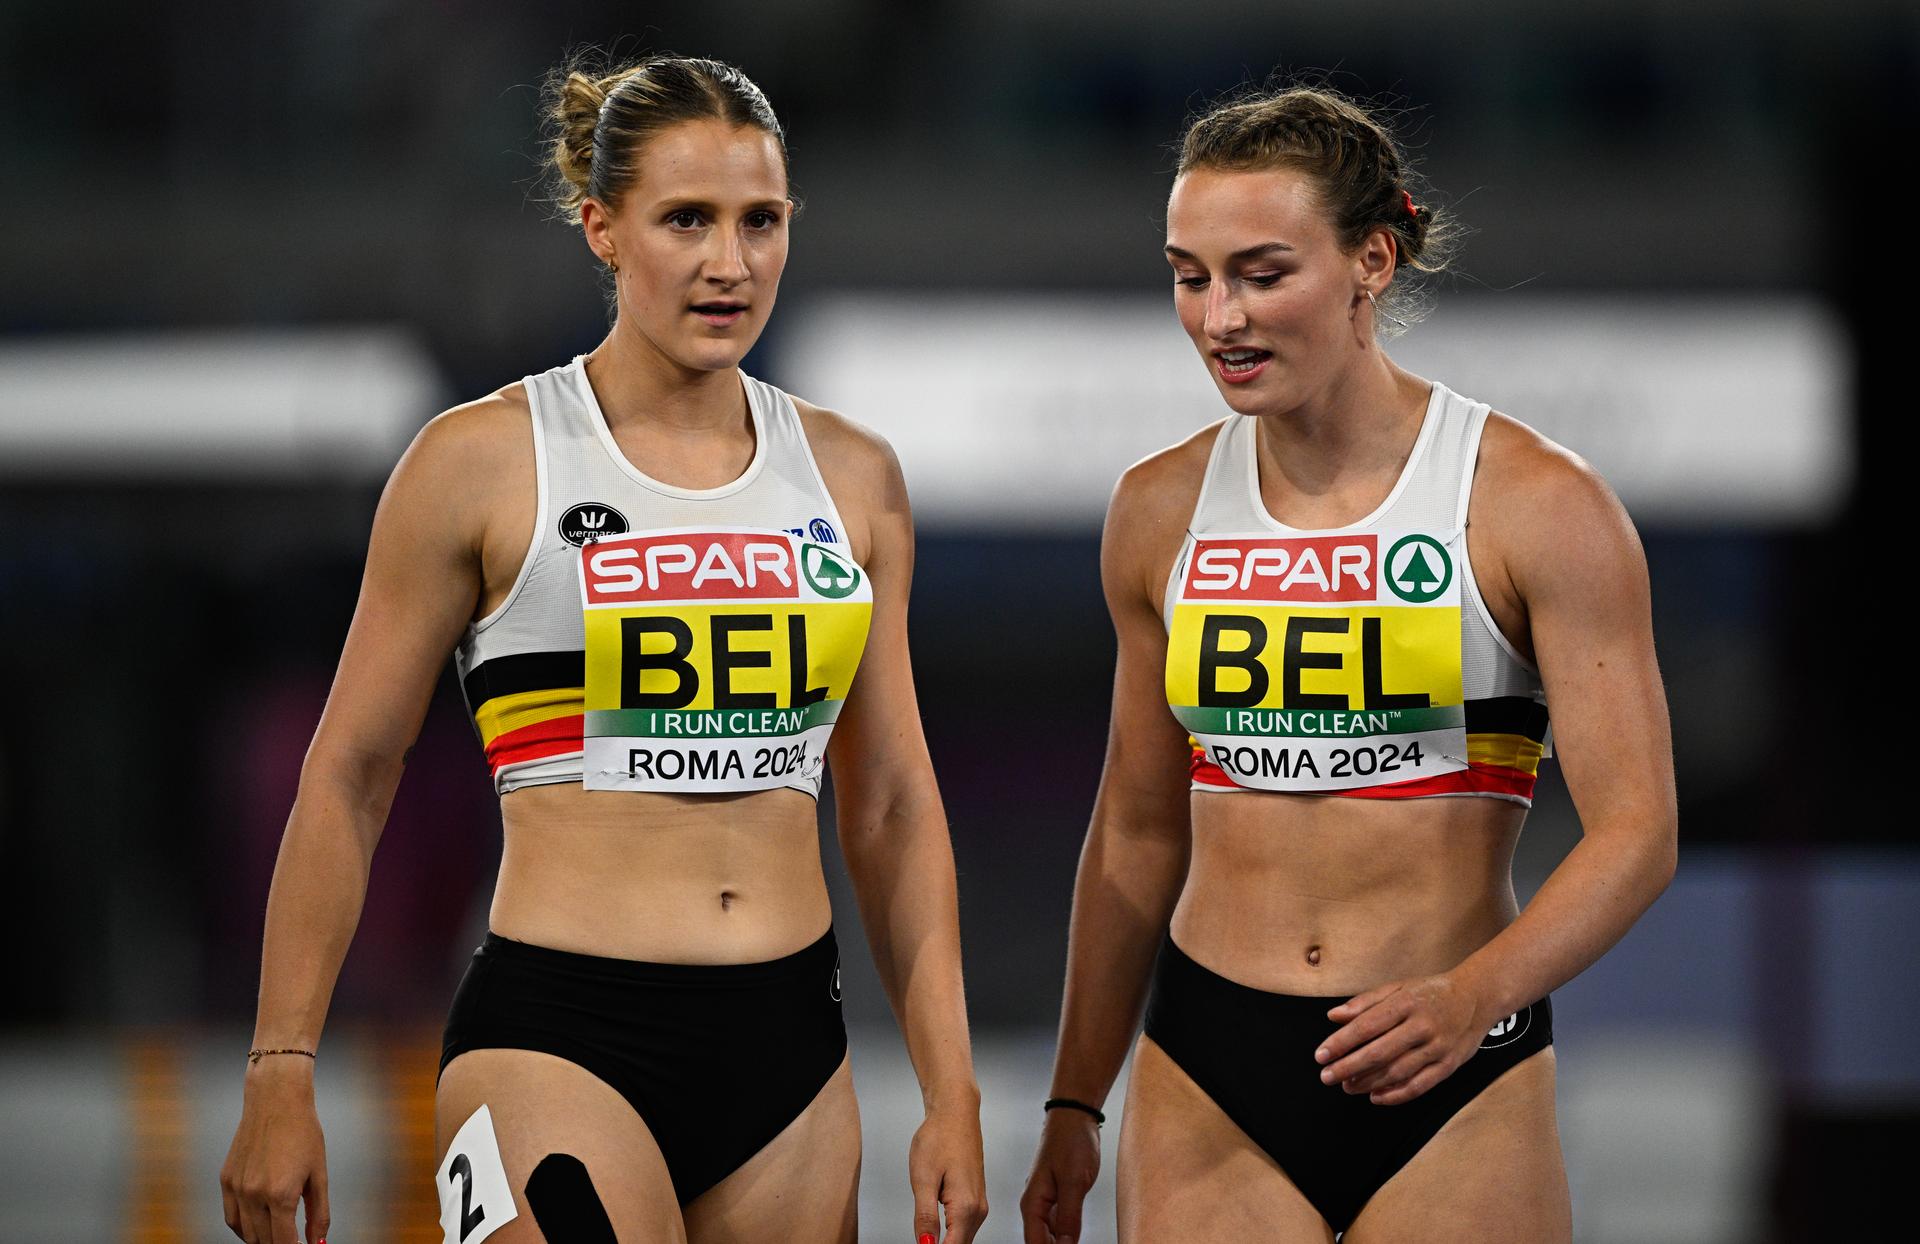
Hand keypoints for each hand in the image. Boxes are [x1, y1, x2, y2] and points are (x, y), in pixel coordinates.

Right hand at [220, 1058, 329, 1243]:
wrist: (276, 1101)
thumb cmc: (303, 1133)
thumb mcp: (318, 1174)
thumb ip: (319, 1213)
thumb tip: (318, 1242)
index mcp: (280, 1194)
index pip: (284, 1242)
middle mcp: (254, 1194)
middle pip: (264, 1241)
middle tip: (293, 1239)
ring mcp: (236, 1188)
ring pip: (246, 1234)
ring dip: (263, 1239)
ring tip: (279, 1233)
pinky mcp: (226, 1180)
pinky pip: (232, 1218)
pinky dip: (244, 1228)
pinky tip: (258, 1225)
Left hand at [908, 1098, 987, 1242]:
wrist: (955, 1113)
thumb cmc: (938, 1138)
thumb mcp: (923, 1179)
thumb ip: (925, 1217)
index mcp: (966, 1207)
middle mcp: (978, 1210)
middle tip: (919, 1240)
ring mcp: (979, 1205)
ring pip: (961, 1239)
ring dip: (944, 1242)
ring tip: (923, 1236)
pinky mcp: (975, 1199)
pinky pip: (963, 1227)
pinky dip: (949, 1233)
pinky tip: (933, 1230)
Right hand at [1019, 1106, 1100, 1243]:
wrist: (1074, 1116)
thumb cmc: (1071, 1140)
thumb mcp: (1074, 1181)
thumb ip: (1068, 1216)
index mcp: (1033, 1202)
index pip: (1034, 1243)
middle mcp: (1036, 1204)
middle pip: (1040, 1242)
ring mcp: (1047, 1201)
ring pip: (1049, 1235)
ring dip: (1059, 1243)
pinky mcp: (1059, 1196)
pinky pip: (1058, 1223)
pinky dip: (1066, 1234)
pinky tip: (1076, 1238)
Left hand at [1316, 972, 1490, 1105]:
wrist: (1477, 997)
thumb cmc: (1430, 993)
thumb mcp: (1398, 987)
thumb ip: (1365, 1002)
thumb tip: (1333, 1016)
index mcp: (1406, 1002)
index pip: (1367, 1025)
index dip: (1341, 1042)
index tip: (1321, 1055)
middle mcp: (1423, 1025)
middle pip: (1380, 1052)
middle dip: (1349, 1067)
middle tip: (1327, 1076)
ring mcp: (1438, 1047)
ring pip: (1398, 1071)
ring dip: (1369, 1082)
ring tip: (1347, 1086)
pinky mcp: (1449, 1065)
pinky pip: (1420, 1085)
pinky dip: (1396, 1095)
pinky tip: (1376, 1097)